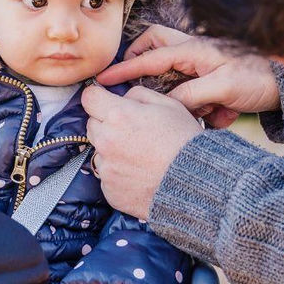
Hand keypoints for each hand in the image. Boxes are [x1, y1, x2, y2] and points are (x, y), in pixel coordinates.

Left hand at [82, 85, 200, 219]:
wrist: (194, 184)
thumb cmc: (184, 141)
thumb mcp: (168, 105)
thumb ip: (138, 95)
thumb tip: (122, 96)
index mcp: (118, 115)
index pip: (89, 98)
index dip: (99, 98)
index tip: (106, 102)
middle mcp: (106, 141)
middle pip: (92, 125)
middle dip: (107, 125)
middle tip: (132, 132)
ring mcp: (106, 168)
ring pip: (99, 151)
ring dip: (112, 151)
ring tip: (139, 156)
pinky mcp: (109, 189)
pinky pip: (107, 176)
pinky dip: (118, 174)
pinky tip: (139, 174)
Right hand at [98, 25, 279, 127]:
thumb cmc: (259, 80)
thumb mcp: (223, 89)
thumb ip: (190, 95)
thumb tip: (166, 105)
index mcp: (193, 51)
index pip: (150, 58)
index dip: (124, 69)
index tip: (102, 79)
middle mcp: (195, 53)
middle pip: (155, 45)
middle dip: (142, 61)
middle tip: (136, 82)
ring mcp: (203, 65)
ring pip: (174, 74)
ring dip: (180, 96)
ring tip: (204, 111)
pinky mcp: (213, 79)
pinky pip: (196, 92)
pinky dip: (204, 107)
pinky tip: (223, 116)